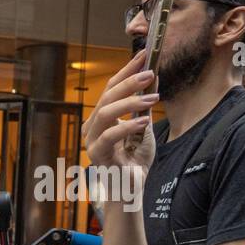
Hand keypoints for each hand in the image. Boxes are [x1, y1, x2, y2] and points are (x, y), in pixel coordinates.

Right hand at [81, 48, 156, 194]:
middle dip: (129, 82)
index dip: (127, 70)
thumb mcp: (144, 128)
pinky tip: (144, 120)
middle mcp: (93, 126)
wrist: (130, 189)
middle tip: (150, 73)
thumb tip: (153, 79)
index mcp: (101, 118)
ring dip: (129, 102)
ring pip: (105, 113)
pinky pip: (108, 136)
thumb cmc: (134, 161)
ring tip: (152, 98)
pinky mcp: (96, 155)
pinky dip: (126, 126)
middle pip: (106, 96)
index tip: (144, 55)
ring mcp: (91, 141)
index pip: (111, 88)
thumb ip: (144, 107)